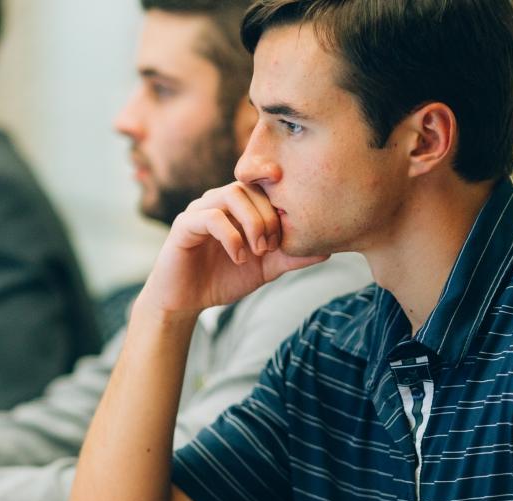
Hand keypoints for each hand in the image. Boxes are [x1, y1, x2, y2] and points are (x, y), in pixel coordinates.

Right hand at [141, 182, 327, 316]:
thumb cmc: (222, 279)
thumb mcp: (265, 268)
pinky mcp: (184, 225)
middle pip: (250, 187)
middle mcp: (218, 201)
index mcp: (237, 206)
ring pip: (231, 194)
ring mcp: (199, 210)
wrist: (185, 301)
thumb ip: (291, 256)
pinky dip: (231, 236)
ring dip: (252, 222)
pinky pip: (210, 217)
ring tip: (258, 250)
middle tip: (273, 246)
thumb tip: (328, 249)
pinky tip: (239, 257)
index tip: (293, 226)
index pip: (263, 187)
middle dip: (269, 217)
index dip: (280, 201)